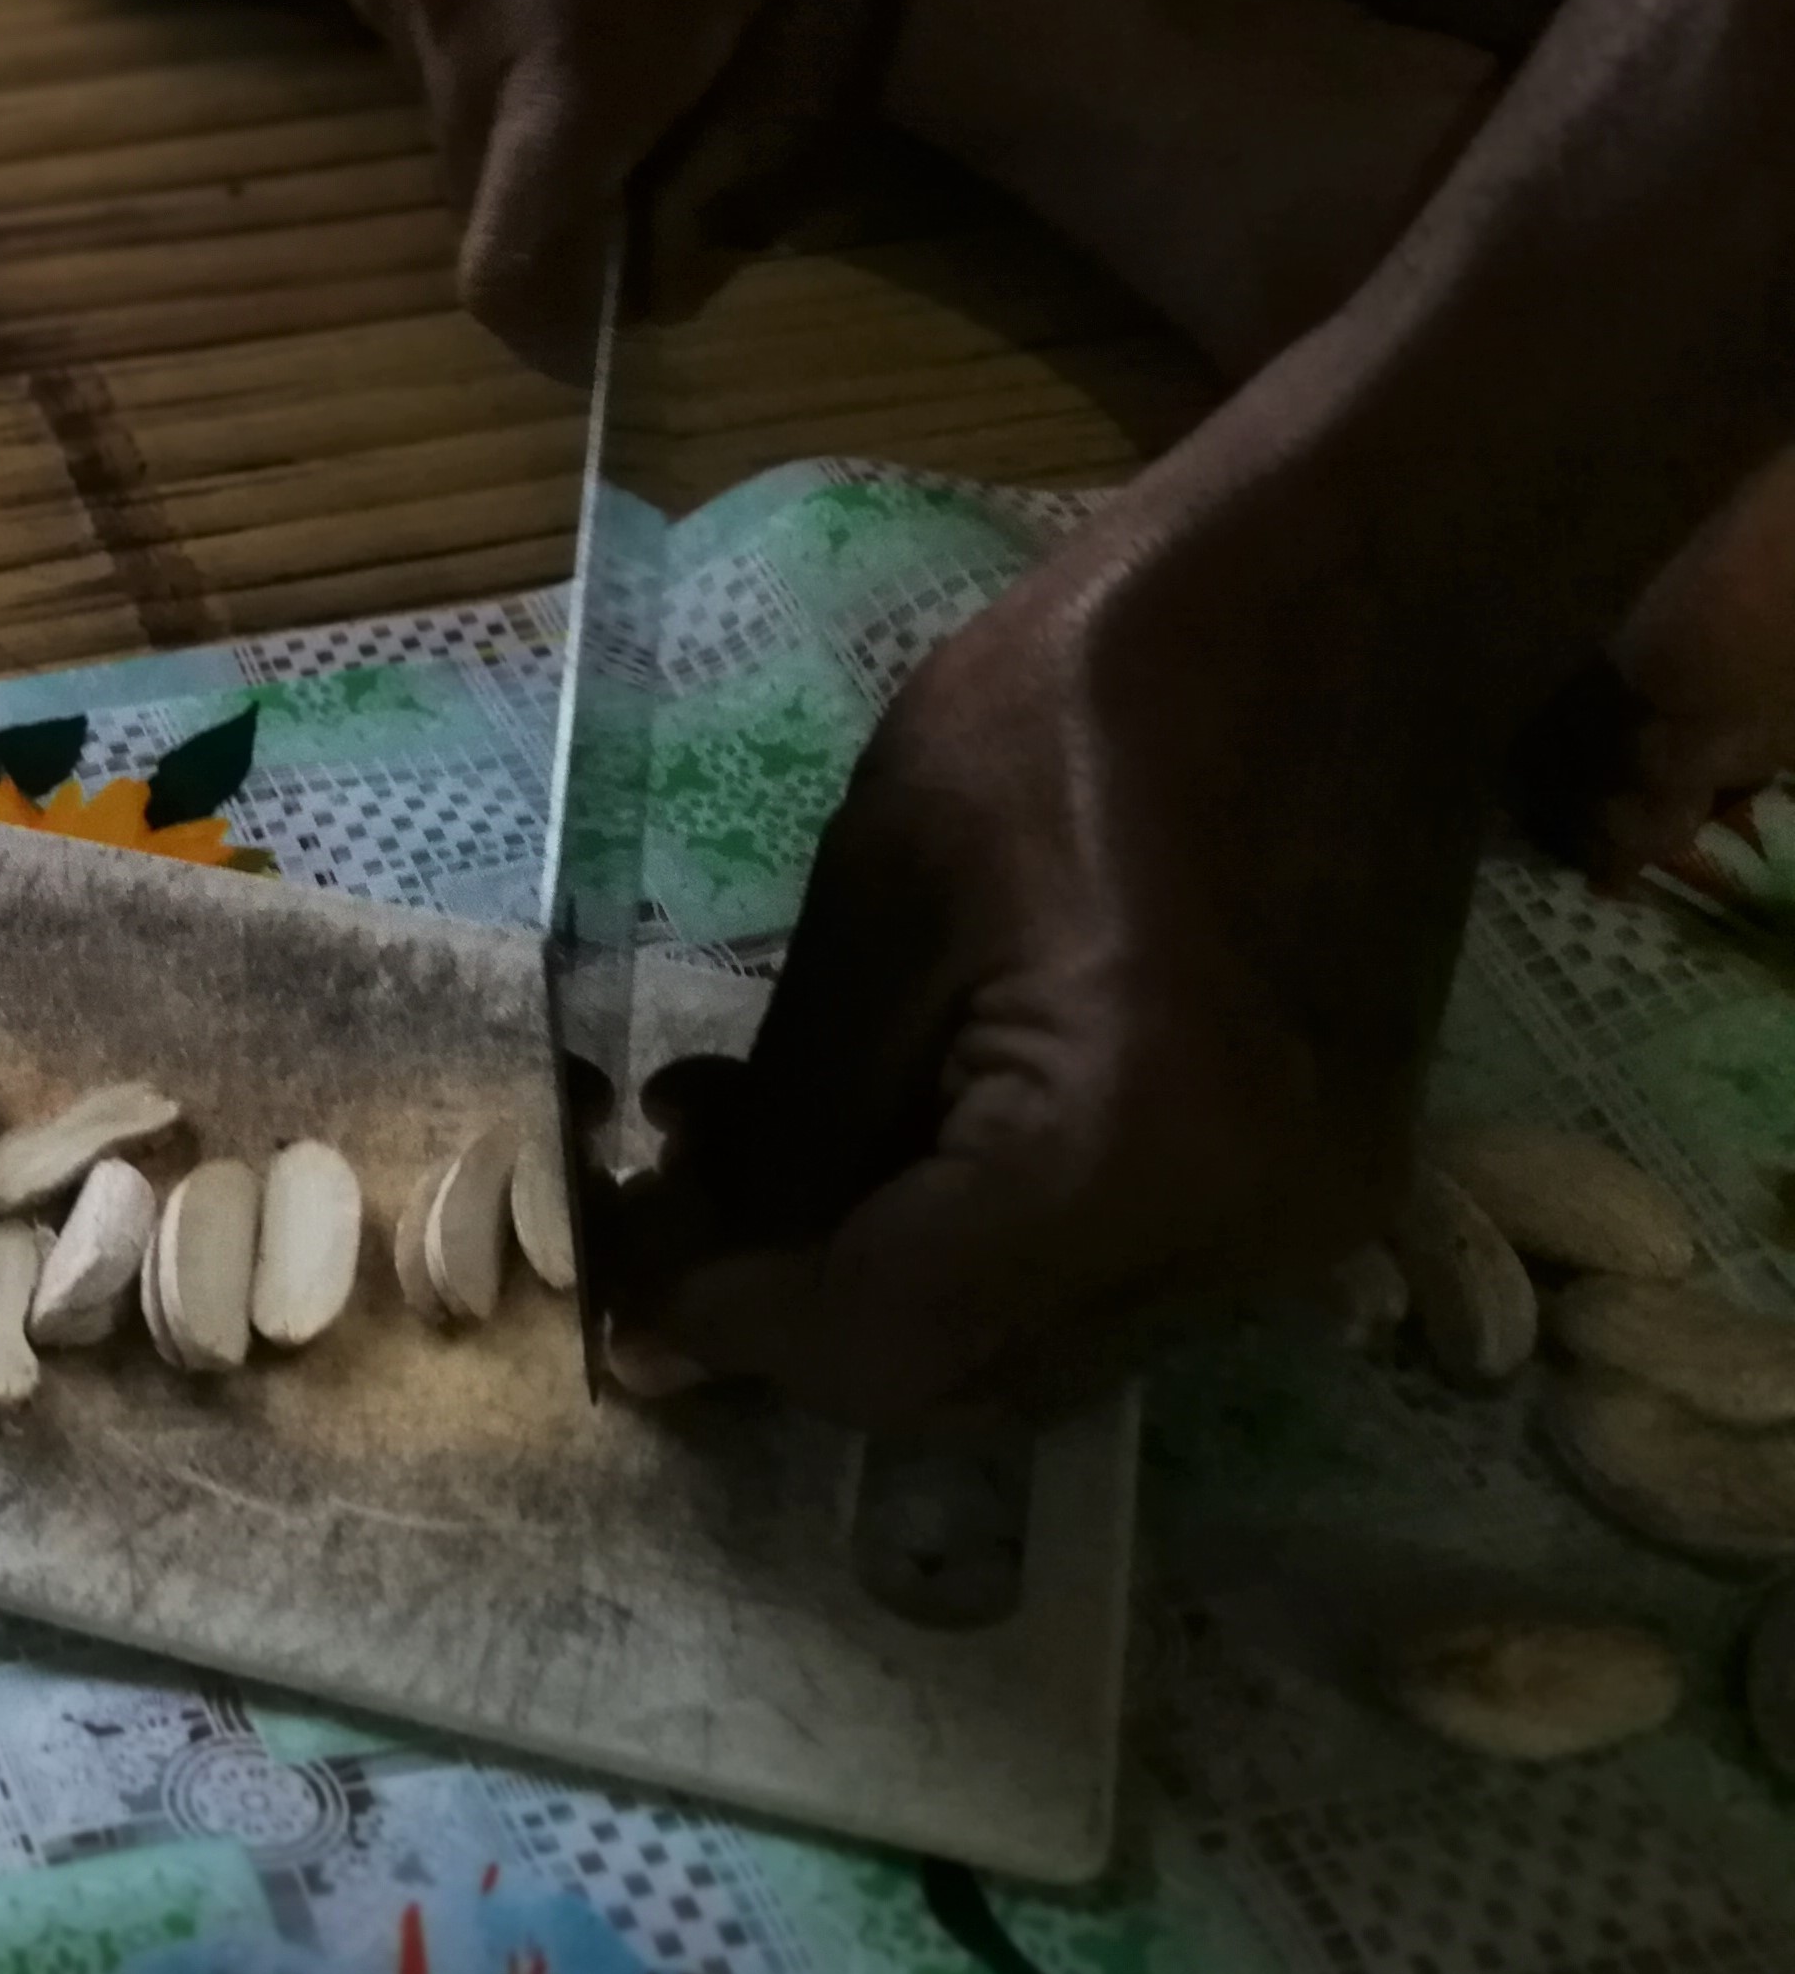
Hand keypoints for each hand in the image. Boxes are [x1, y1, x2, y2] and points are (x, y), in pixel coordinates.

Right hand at [339, 0, 925, 370]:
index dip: (573, 338)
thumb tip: (675, 279)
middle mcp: (454, 29)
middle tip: (689, 128)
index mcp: (580, 53)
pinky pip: (434, 44)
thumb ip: (760, 156)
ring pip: (459, 129)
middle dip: (579, 213)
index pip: (513, 286)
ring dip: (543, 122)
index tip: (634, 323)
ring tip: (648, 6)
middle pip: (488, 212)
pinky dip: (504, 43)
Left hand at [629, 460, 1495, 1431]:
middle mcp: (1249, 1238)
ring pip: (1032, 1349)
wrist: (1357, 593)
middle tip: (661, 1209)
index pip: (890, 1333)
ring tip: (740, 1142)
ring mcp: (1307, 1231)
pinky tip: (877, 1126)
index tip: (615, 1294)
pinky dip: (975, 1241)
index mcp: (1143, 1150)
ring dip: (877, 1279)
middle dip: (797, 1316)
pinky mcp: (1314, 1191)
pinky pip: (1106, 1282)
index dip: (732, 1325)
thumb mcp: (887, 893)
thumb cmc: (1104, 695)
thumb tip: (691, 1249)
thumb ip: (795, 1110)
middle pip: (967, 1379)